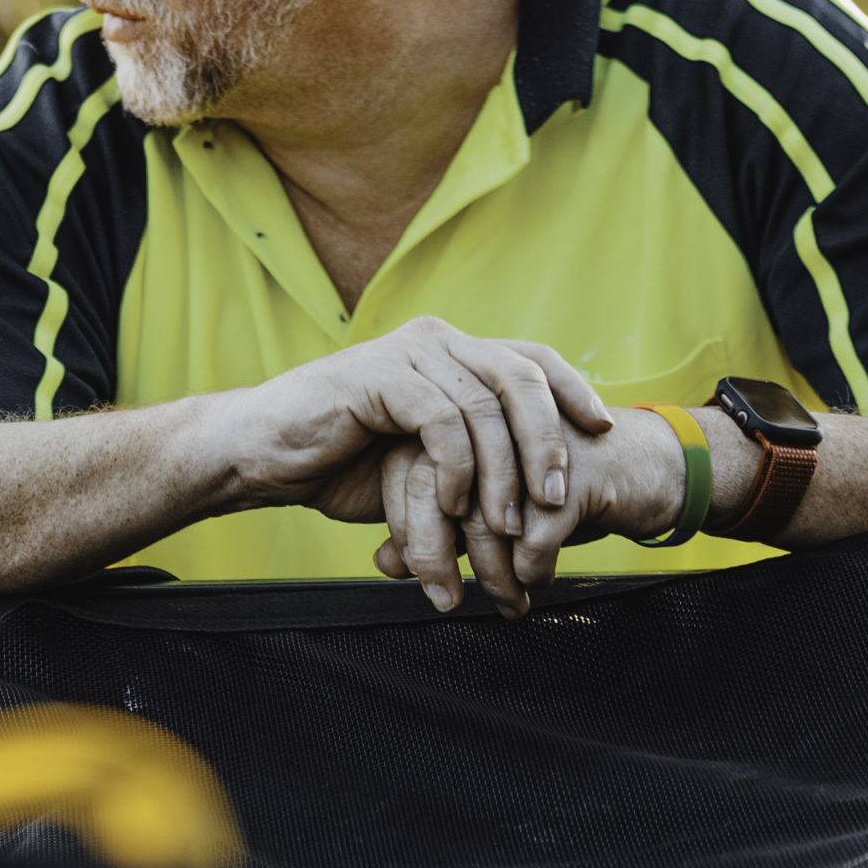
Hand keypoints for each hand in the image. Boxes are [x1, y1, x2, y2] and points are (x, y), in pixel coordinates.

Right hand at [206, 316, 612, 543]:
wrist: (264, 457)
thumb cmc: (341, 462)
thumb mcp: (424, 460)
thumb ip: (474, 454)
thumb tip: (545, 491)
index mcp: (450, 353)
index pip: (531, 359)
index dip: (574, 390)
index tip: (603, 431)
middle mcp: (435, 341)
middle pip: (521, 377)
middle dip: (549, 440)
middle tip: (557, 498)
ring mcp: (406, 354)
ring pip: (486, 407)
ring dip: (504, 475)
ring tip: (507, 525)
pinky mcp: (378, 376)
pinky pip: (442, 422)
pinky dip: (456, 470)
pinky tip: (452, 506)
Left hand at [371, 408, 692, 614]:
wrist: (648, 466)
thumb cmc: (556, 486)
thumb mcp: (493, 506)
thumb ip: (437, 527)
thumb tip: (384, 563)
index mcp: (461, 421)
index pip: (404, 470)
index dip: (405, 529)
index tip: (417, 575)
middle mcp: (491, 423)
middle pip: (435, 489)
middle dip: (435, 556)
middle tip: (447, 600)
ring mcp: (533, 443)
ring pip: (485, 518)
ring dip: (492, 575)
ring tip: (506, 603)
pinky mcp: (577, 472)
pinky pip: (537, 534)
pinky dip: (533, 567)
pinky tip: (538, 578)